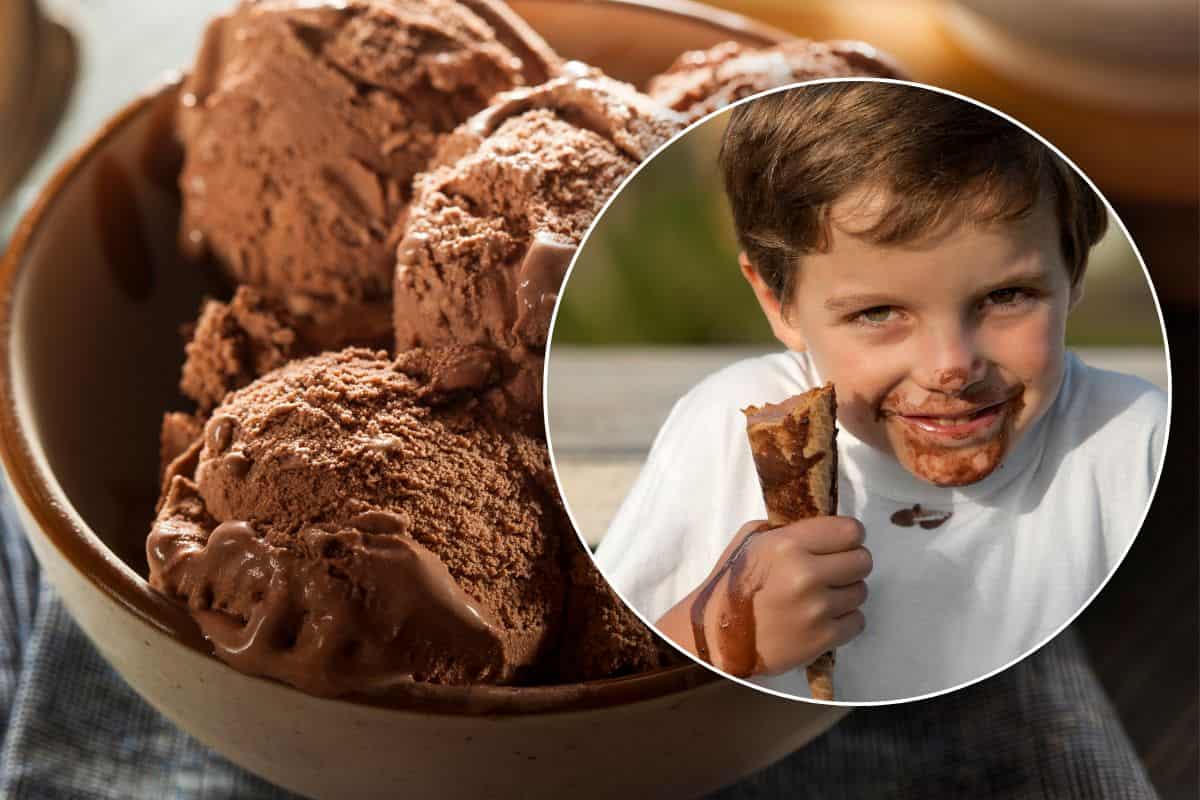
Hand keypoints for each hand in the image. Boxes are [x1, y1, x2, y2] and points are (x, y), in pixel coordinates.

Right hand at [690, 517, 870, 676]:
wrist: (717, 638)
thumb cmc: (731, 586)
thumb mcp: (751, 542)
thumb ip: (788, 531)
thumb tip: (822, 529)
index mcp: (787, 544)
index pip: (850, 530)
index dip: (848, 536)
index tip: (838, 544)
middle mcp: (806, 574)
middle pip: (863, 560)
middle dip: (850, 564)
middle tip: (831, 571)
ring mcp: (816, 609)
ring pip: (861, 591)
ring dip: (846, 593)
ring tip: (820, 597)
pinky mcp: (822, 638)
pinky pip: (857, 621)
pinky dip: (844, 620)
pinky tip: (822, 618)